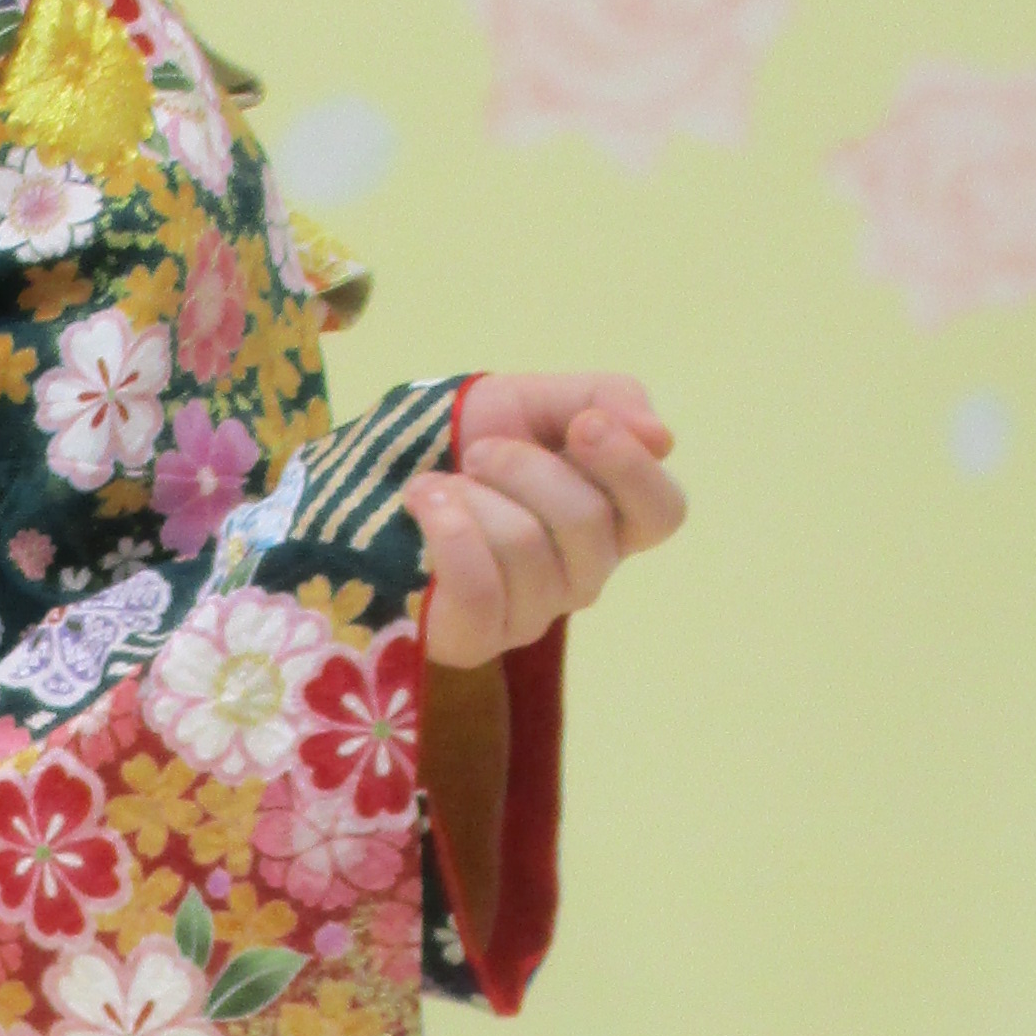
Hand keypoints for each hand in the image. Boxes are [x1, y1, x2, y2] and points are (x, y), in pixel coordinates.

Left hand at [409, 370, 685, 669]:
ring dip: (472, 495)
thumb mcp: (537, 397)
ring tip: (442, 485)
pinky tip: (423, 505)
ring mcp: (534, 613)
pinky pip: (481, 589)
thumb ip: (606, 398)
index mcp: (612, 518)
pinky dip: (446, 530)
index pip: (662, 511)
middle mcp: (584, 573)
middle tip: (480, 453)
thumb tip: (661, 438)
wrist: (373, 475)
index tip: (583, 426)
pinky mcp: (477, 638)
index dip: (630, 466)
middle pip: (589, 521)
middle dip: (524, 466)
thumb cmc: (466, 442)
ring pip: (526, 546)